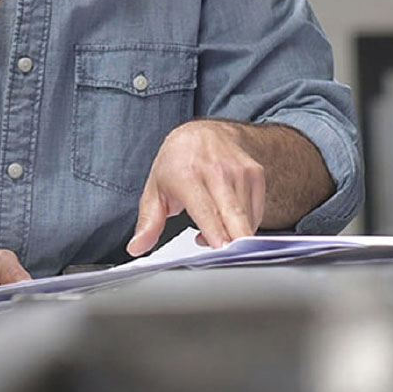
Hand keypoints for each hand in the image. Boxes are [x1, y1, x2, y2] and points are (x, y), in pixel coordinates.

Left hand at [126, 120, 265, 254]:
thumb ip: (148, 222)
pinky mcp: (256, 174)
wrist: (204, 132)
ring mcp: (239, 171)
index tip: (221, 252)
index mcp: (187, 174)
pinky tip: (227, 223)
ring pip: (247, 218)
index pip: (205, 211)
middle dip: (236, 242)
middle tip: (228, 259)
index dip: (215, 233)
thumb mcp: (155, 190)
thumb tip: (137, 247)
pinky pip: (256, 213)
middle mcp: (216, 170)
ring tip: (214, 233)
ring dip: (233, 236)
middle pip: (234, 215)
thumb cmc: (177, 163)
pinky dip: (244, 226)